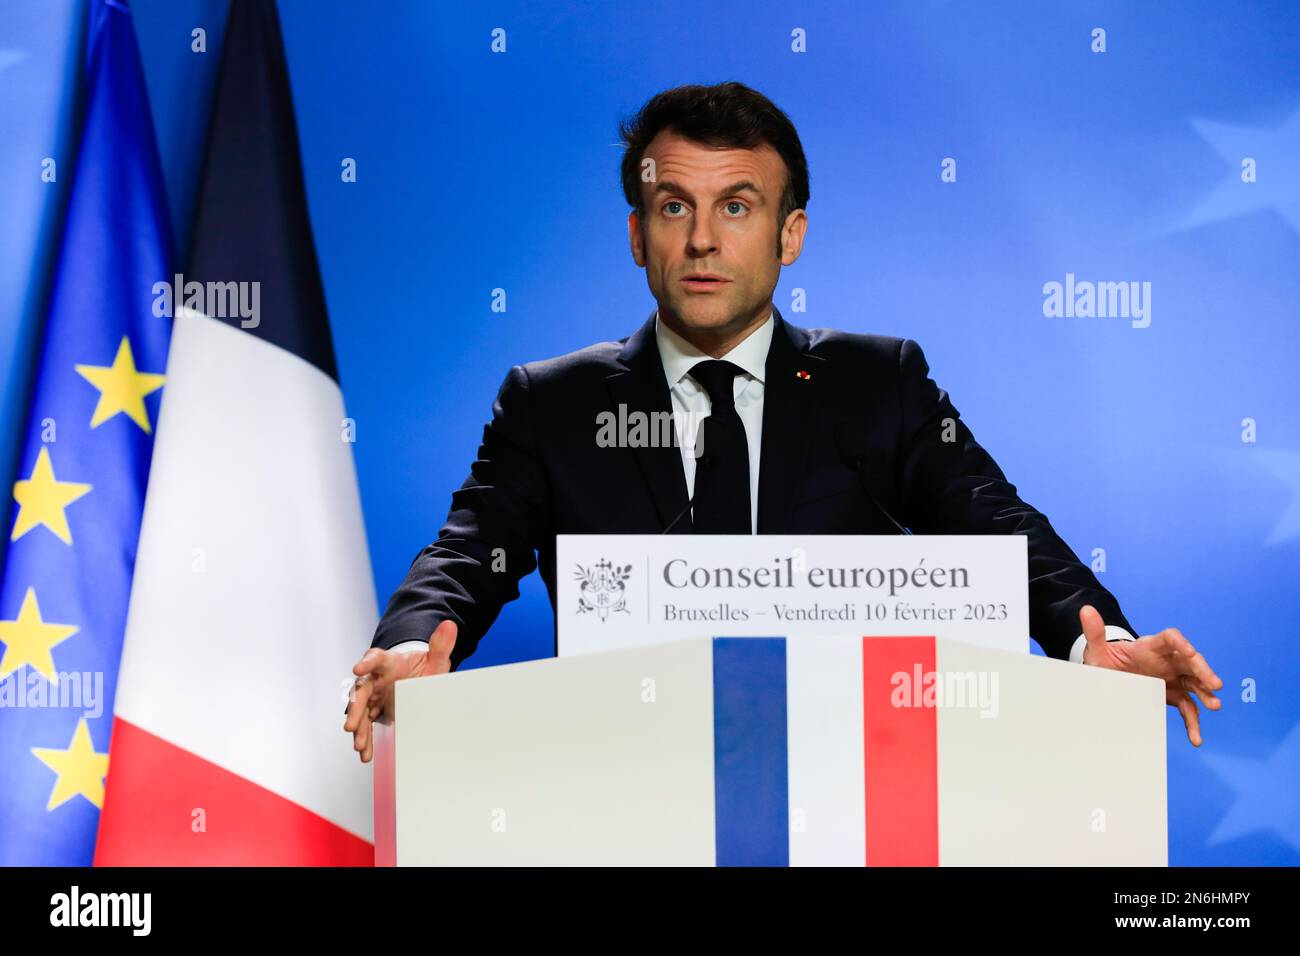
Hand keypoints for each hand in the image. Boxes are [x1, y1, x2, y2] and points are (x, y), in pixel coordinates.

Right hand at [343, 620, 457, 762]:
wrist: (417, 681)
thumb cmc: (423, 668)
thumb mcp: (435, 659)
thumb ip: (441, 644)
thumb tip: (450, 626)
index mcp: (388, 662)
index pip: (375, 658)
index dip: (366, 663)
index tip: (358, 669)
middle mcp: (376, 678)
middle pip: (360, 691)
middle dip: (355, 708)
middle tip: (351, 724)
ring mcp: (372, 696)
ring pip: (360, 711)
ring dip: (359, 728)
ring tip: (359, 745)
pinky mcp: (373, 711)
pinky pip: (366, 725)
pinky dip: (365, 739)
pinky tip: (365, 753)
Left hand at [1078, 605, 1222, 745]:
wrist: (1108, 678)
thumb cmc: (1105, 661)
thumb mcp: (1097, 650)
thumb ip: (1095, 632)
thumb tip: (1086, 610)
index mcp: (1150, 646)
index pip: (1170, 639)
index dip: (1181, 643)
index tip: (1190, 651)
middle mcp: (1166, 661)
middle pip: (1190, 661)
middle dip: (1203, 671)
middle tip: (1215, 684)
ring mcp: (1172, 678)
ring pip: (1195, 684)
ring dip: (1206, 693)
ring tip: (1214, 705)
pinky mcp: (1173, 696)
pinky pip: (1187, 708)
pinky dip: (1192, 722)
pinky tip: (1196, 738)